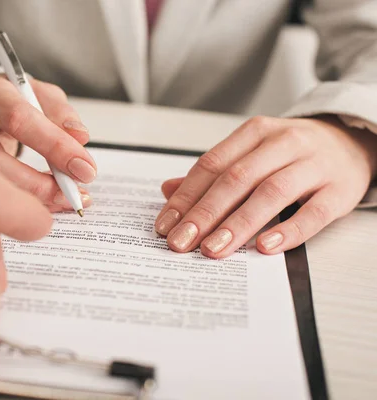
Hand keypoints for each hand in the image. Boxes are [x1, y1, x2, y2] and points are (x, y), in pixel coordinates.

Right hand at [0, 76, 95, 212]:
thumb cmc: (15, 104)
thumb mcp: (42, 96)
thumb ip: (61, 114)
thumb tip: (79, 138)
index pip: (19, 119)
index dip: (54, 146)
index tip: (85, 168)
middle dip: (39, 185)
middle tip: (72, 194)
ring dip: (28, 204)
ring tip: (61, 203)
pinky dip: (11, 216)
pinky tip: (37, 216)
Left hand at [155, 116, 376, 257]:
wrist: (352, 140)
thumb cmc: (292, 153)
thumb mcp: (251, 153)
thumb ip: (212, 173)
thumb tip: (168, 191)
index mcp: (255, 133)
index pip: (212, 165)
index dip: (186, 196)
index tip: (165, 225)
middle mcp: (283, 143)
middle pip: (236, 179)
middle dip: (204, 214)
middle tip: (182, 243)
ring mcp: (314, 165)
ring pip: (271, 193)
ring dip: (238, 224)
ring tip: (214, 249)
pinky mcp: (340, 189)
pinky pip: (314, 211)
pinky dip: (289, 230)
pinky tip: (265, 246)